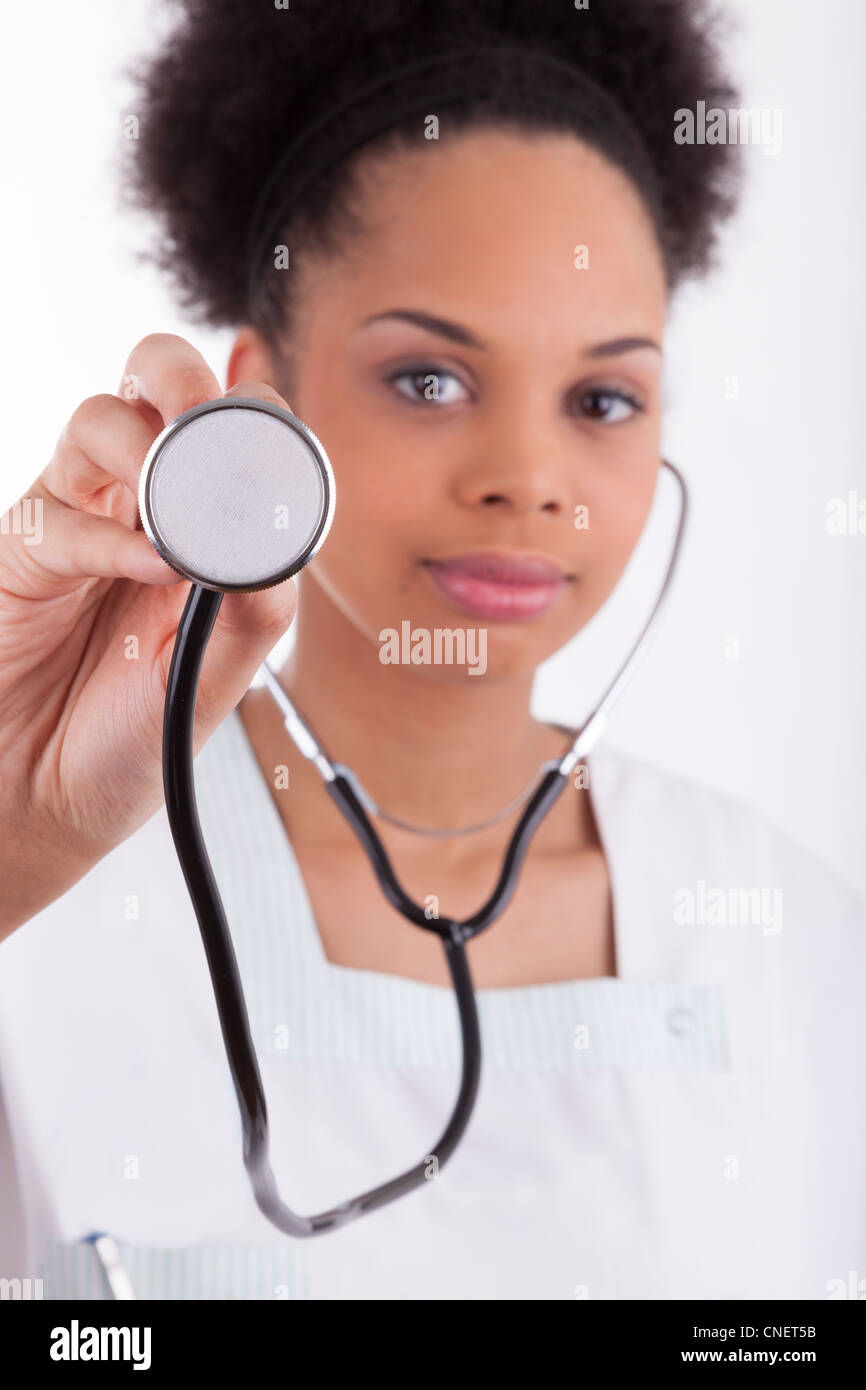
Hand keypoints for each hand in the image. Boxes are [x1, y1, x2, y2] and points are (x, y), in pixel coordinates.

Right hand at [0, 334, 298, 938]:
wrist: (49, 799)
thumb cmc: (132, 735)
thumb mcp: (220, 675)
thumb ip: (258, 606)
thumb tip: (283, 537)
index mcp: (199, 523)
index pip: (228, 428)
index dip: (253, 410)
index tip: (274, 429)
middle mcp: (138, 505)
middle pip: (152, 384)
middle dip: (184, 378)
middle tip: (209, 419)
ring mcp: (78, 520)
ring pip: (99, 421)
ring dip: (144, 446)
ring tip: (173, 507)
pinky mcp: (25, 551)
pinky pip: (60, 512)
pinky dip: (110, 533)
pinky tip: (148, 567)